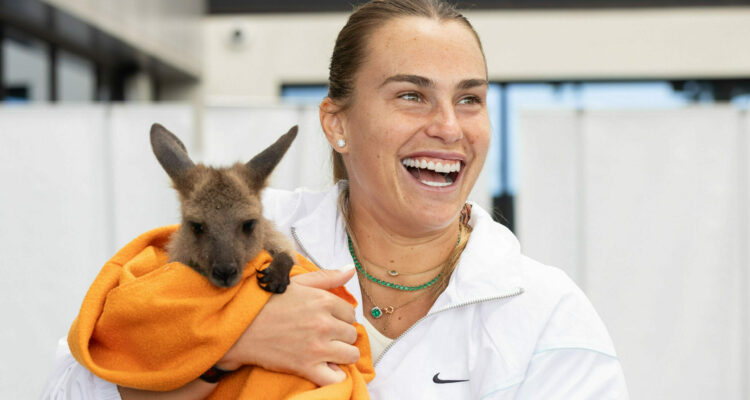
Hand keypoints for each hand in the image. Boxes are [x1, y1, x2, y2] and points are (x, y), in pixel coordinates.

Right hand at [217, 268, 359, 385]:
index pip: (350, 313)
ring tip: (327, 351)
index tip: (329, 320)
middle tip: (325, 336)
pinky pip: (335, 378)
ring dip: (341, 354)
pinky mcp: (306, 367)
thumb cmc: (265, 302)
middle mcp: (324, 323)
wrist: (239, 326)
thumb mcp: (297, 282)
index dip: (340, 317)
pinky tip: (324, 368)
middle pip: (352, 334)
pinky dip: (334, 375)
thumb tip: (351, 269)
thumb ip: (326, 277)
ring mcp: (317, 347)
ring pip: (350, 354)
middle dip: (341, 335)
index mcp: (323, 301)